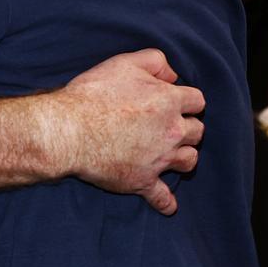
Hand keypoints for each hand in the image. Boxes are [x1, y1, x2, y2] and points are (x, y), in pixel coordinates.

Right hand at [47, 49, 204, 215]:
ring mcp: (159, 158)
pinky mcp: (142, 181)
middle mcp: (171, 131)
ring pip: (189, 160)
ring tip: (173, 155)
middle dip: (187, 127)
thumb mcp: (125, 62)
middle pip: (197, 131)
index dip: (187, 101)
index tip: (176, 103)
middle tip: (171, 126)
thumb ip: (155, 61)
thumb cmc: (94, 94)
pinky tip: (169, 205)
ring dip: (184, 156)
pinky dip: (166, 202)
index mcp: (169, 101)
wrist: (70, 129)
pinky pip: (162, 197)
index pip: (197, 100)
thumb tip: (172, 75)